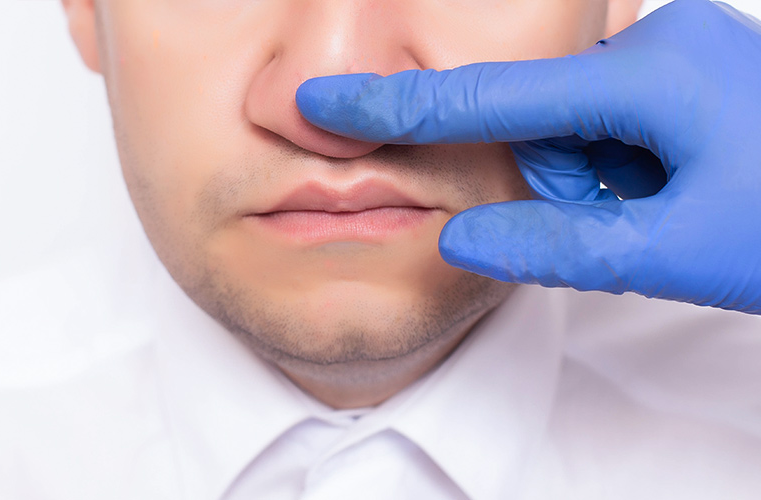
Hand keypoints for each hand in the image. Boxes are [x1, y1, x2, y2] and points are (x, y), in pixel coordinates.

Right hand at [296, 0, 760, 313]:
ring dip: (599, 186)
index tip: (325, 103)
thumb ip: (556, 246)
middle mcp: (658, 47)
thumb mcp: (673, 251)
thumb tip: (463, 242)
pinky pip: (612, 128)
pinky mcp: (685, 78)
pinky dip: (621, 174)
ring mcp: (675, 58)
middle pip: (545, 125)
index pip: (487, 97)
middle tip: (636, 220)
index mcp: (647, 75)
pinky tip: (674, 195)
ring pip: (579, 134)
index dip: (395, 107)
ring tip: (669, 211)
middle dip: (565, 184)